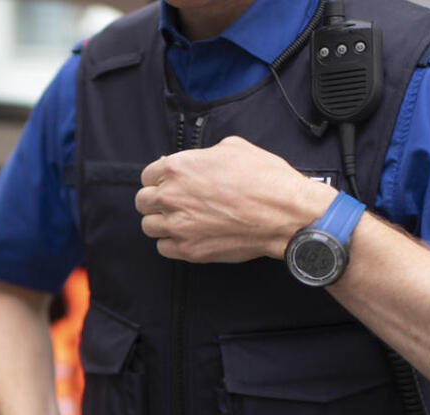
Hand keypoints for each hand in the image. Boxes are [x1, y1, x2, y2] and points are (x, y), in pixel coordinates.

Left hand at [135, 136, 336, 262]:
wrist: (286, 214)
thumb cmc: (265, 178)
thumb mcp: (232, 148)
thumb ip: (201, 156)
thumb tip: (192, 163)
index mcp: (177, 168)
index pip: (147, 175)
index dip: (159, 179)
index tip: (169, 184)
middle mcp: (171, 196)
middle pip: (143, 201)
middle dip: (156, 201)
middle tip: (174, 203)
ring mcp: (178, 225)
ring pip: (149, 226)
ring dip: (161, 222)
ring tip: (181, 220)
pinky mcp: (188, 249)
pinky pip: (162, 247)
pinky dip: (171, 242)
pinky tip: (188, 235)